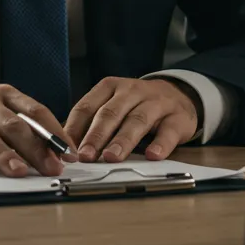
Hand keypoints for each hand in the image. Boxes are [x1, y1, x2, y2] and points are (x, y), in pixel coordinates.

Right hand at [0, 85, 76, 178]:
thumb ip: (19, 128)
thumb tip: (54, 155)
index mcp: (3, 94)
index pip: (35, 111)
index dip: (55, 133)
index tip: (70, 154)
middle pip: (13, 125)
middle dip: (36, 148)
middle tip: (52, 169)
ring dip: (4, 155)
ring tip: (19, 172)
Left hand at [65, 76, 200, 162]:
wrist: (178, 95)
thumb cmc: (136, 106)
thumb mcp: (113, 106)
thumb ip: (92, 124)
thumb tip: (67, 150)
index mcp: (110, 87)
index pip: (87, 106)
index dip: (75, 128)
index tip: (66, 149)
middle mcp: (132, 91)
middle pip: (111, 113)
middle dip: (96, 136)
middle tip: (85, 156)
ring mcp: (156, 102)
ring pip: (137, 120)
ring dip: (123, 140)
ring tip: (112, 158)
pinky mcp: (177, 118)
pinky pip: (168, 131)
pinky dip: (160, 144)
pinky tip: (152, 155)